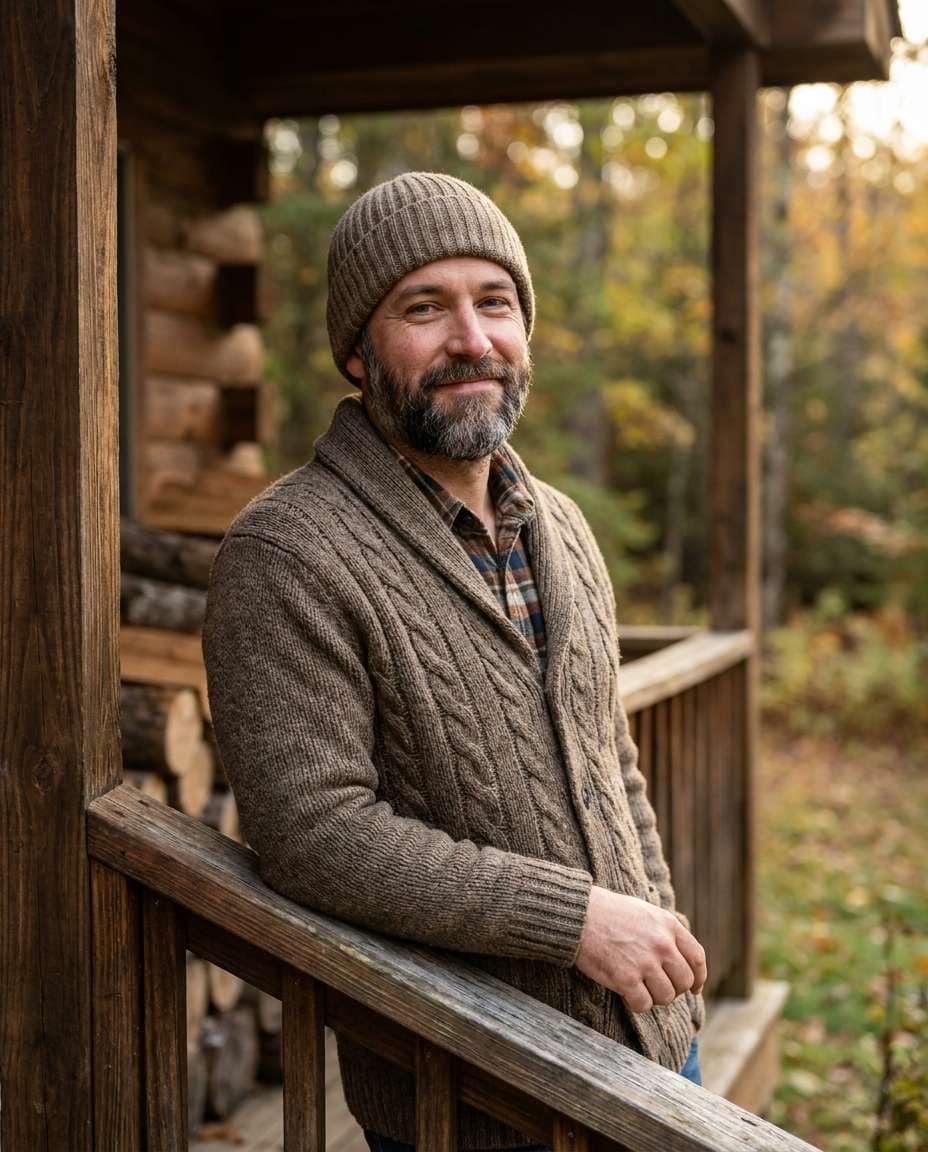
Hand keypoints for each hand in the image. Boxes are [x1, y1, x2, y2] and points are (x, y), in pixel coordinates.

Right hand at [575, 886, 707, 1013]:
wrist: (578, 914)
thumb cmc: (607, 912)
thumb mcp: (644, 911)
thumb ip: (664, 932)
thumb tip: (679, 958)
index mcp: (668, 925)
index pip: (697, 957)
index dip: (698, 977)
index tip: (694, 987)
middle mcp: (662, 944)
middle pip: (684, 981)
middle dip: (673, 989)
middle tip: (656, 986)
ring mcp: (645, 962)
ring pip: (666, 996)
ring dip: (653, 997)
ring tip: (638, 987)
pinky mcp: (626, 978)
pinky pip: (644, 1005)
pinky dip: (636, 1003)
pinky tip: (626, 993)